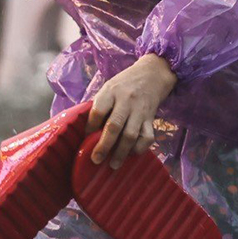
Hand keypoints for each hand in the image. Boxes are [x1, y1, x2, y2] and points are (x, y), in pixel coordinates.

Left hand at [87, 54, 177, 169]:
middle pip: (114, 126)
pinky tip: (131, 154)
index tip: (86, 137)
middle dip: (104, 146)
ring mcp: (139, 111)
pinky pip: (147, 137)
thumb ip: (99, 106)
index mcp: (111, 91)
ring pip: (131, 135)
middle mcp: (126, 101)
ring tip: (113, 165)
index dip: (90, 126)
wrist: (152, 74)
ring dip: (121, 152)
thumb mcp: (108, 87)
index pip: (98, 110)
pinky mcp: (151, 119)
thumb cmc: (124, 84)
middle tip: (96, 159)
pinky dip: (140, 148)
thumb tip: (87, 131)